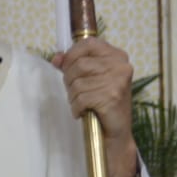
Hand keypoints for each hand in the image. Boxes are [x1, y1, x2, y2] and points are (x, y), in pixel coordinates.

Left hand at [52, 37, 139, 176]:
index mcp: (118, 56)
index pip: (88, 44)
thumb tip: (56, 58)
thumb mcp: (92, 78)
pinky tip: (84, 111)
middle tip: (77, 92)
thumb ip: (75, 64)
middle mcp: (120, 66)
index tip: (65, 65)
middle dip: (70, 79)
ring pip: (77, 82)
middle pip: (79, 64)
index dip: (71, 54)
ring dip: (73, 96)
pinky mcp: (111, 97)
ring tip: (83, 103)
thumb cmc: (103, 103)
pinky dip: (76, 107)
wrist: (117, 133)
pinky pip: (80, 98)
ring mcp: (117, 81)